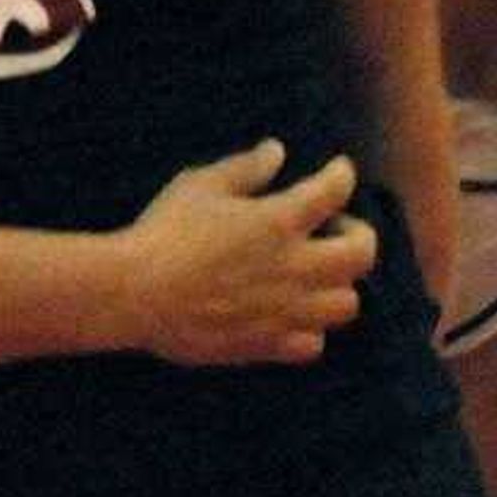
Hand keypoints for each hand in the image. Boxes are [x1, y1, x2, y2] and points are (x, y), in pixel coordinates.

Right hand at [115, 140, 374, 367]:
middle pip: (361, 254)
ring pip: (346, 304)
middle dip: (357, 234)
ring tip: (313, 272)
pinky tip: (290, 311)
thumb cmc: (164, 231)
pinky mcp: (265, 345)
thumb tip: (277, 151)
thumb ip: (246, 168)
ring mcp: (283, 311)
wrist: (135, 294)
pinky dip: (311, 328)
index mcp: (280, 221)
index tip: (337, 171)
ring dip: (338, 282)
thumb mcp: (202, 185)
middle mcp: (293, 268)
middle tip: (331, 228)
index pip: (336, 190)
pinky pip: (312, 344)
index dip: (341, 174)